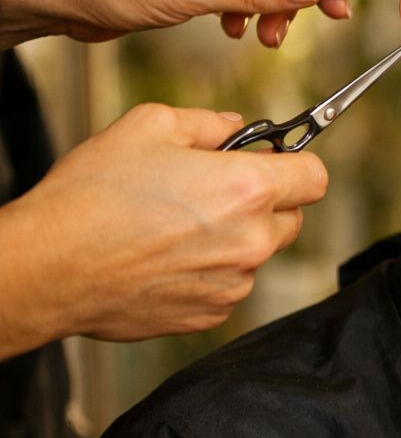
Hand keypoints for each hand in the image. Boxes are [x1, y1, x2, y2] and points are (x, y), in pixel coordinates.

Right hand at [0, 103, 327, 358]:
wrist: (48, 267)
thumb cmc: (91, 197)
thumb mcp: (147, 128)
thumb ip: (207, 123)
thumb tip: (236, 127)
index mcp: (246, 190)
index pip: (314, 177)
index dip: (294, 165)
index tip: (270, 163)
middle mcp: (251, 241)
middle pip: (291, 218)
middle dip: (263, 203)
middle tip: (212, 191)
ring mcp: (233, 283)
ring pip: (256, 254)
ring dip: (233, 239)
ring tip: (174, 227)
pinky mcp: (210, 314)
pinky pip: (227, 285)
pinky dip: (208, 272)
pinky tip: (163, 258)